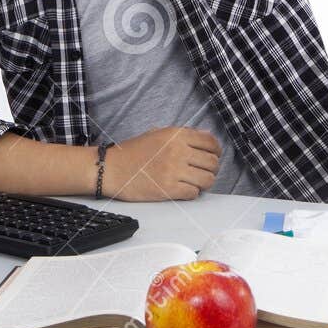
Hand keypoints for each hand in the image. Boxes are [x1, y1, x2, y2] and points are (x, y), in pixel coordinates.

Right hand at [104, 127, 219, 200]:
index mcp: (176, 135)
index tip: (213, 156)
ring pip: (207, 179)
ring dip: (204, 182)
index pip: (210, 142)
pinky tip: (184, 189)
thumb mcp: (158, 134)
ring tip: (195, 182)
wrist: (111, 169)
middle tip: (203, 172)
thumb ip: (183, 134)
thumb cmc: (133, 152)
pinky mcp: (168, 189)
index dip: (216, 151)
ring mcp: (174, 170)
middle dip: (211, 168)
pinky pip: (193, 193)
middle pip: (212, 162)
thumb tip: (206, 135)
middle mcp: (178, 151)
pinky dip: (192, 193)